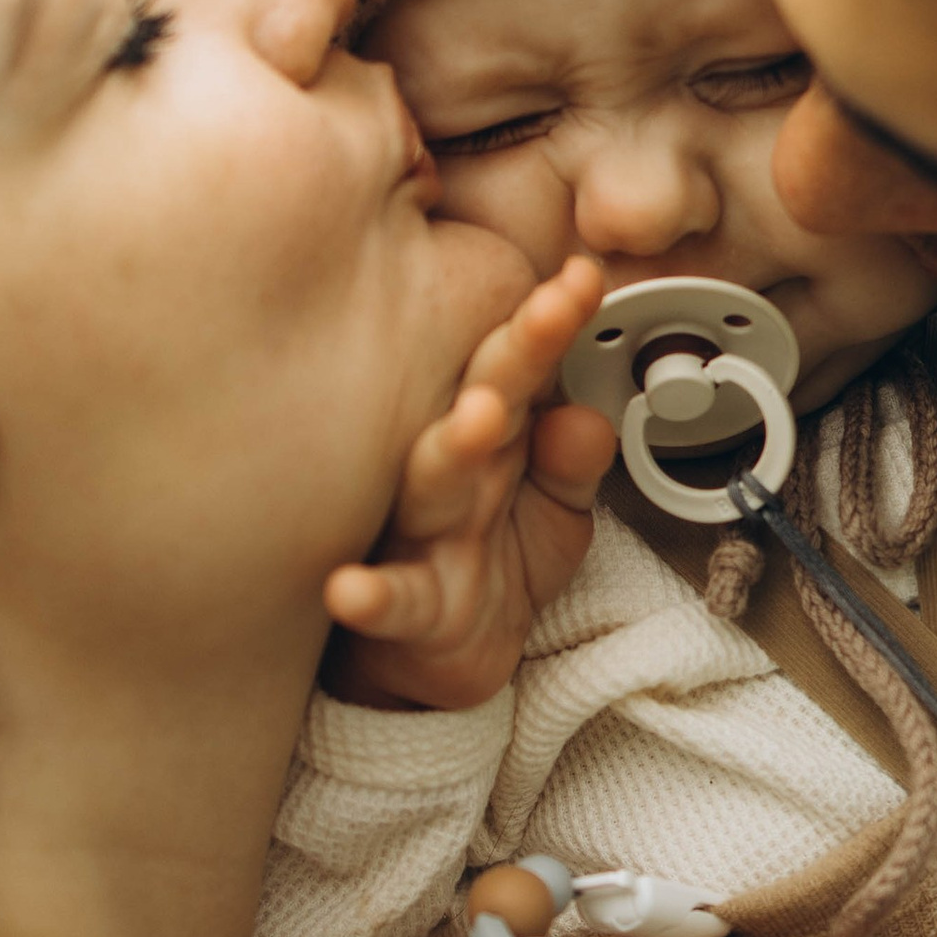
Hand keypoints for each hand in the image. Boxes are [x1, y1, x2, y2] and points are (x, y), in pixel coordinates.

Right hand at [322, 257, 615, 710]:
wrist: (438, 660)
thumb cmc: (490, 561)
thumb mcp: (555, 509)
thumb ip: (575, 462)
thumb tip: (588, 421)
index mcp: (491, 434)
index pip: (523, 366)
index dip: (554, 321)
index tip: (585, 276)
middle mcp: (450, 468)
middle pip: (481, 400)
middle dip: (516, 354)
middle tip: (549, 312)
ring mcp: (423, 532)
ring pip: (435, 481)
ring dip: (455, 448)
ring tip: (480, 418)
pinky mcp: (406, 606)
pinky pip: (389, 598)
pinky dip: (369, 594)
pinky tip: (349, 589)